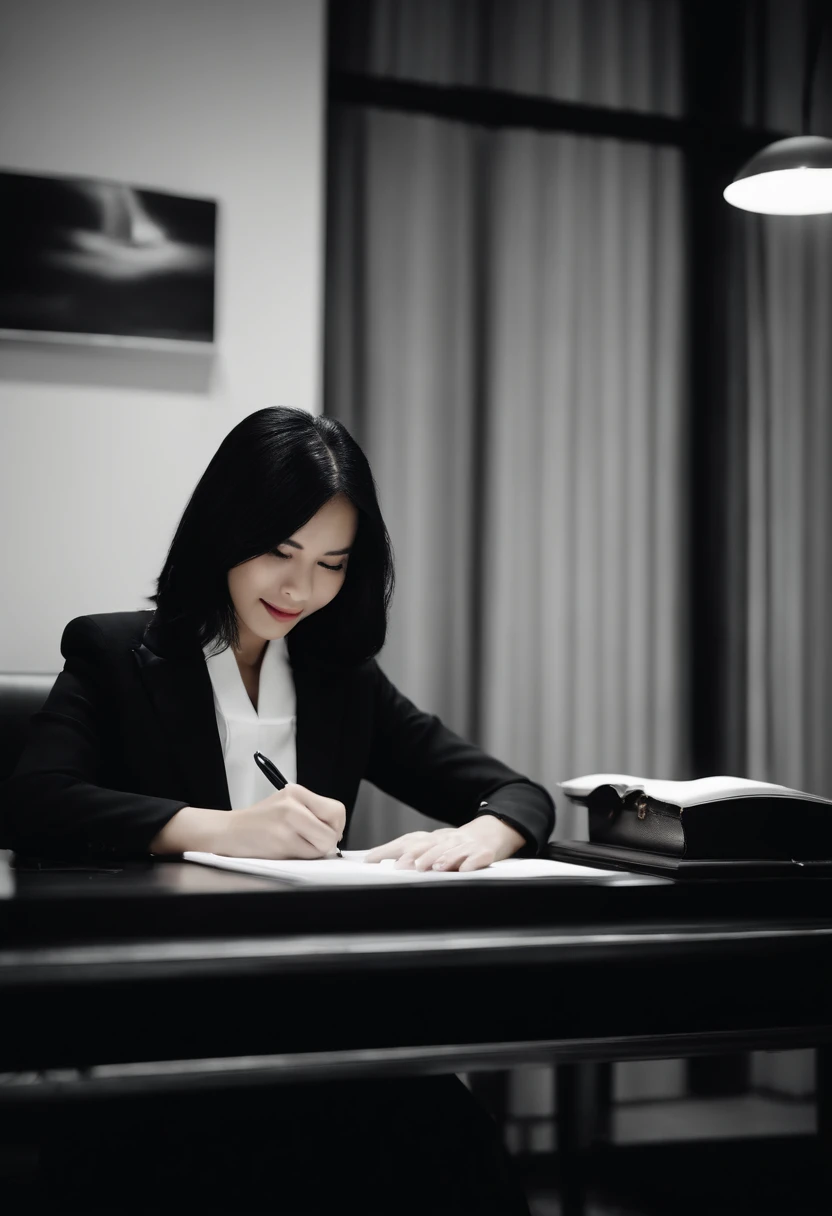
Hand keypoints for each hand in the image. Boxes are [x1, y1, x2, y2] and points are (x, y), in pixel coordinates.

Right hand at [217, 784, 345, 859]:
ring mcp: (287, 823)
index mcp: (296, 792)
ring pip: (324, 844)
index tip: (327, 831)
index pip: (336, 809)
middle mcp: (293, 804)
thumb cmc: (259, 822)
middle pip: (333, 828)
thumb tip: (336, 832)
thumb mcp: (286, 804)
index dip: (337, 826)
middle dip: (327, 840)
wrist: (229, 832)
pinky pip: (308, 855)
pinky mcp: (281, 842)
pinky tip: (287, 849)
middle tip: (314, 841)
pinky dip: (302, 857)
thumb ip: (312, 812)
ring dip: (315, 850)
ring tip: (297, 845)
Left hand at [364, 818, 520, 872]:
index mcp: (432, 838)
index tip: (371, 859)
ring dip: (442, 858)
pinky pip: (478, 856)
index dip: (388, 849)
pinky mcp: (484, 852)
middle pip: (429, 845)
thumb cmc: (458, 844)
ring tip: (433, 868)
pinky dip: (471, 862)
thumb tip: (378, 861)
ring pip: (452, 850)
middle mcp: (447, 839)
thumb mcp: (435, 845)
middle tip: (401, 867)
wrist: (494, 830)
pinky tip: (465, 869)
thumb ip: (411, 853)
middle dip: (414, 856)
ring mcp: (466, 845)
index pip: (407, 841)